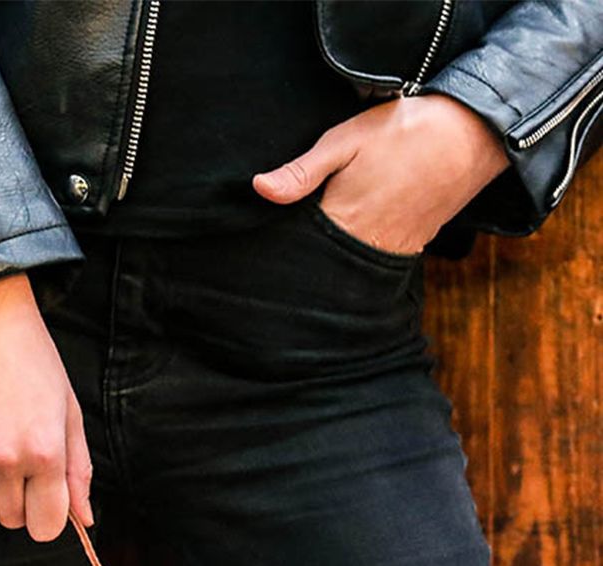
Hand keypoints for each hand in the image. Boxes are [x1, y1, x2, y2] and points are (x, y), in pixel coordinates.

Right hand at [0, 272, 93, 541]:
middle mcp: (5, 455)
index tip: (42, 499)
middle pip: (13, 521)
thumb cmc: (33, 363)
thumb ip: (78, 471)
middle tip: (15, 467)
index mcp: (45, 449)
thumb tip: (84, 521)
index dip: (46, 517)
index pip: (46, 526)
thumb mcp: (69, 412)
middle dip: (18, 503)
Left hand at [252, 94, 509, 255]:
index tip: (268, 247)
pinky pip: (377, 262)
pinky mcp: (413, 249)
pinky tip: (355, 242)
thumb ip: (302, 171)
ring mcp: (393, 252)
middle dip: (308, 261)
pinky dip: (362, 255)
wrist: (472, 136)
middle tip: (290, 252)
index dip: (284, 248)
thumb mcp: (345, 140)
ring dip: (336, 260)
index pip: (300, 251)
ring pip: (350, 267)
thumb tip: (259, 189)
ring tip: (324, 247)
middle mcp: (366, 248)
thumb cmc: (404, 132)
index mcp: (342, 223)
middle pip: (324, 266)